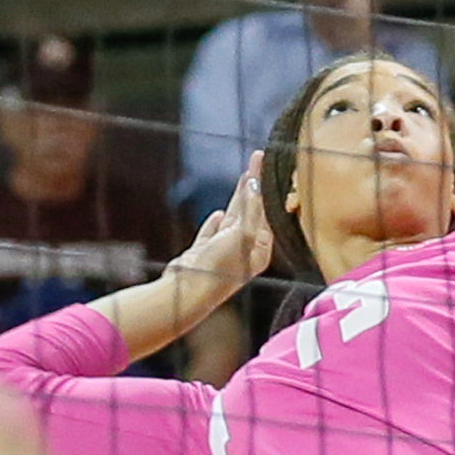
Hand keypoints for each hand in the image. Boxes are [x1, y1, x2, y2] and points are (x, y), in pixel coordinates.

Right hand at [164, 151, 273, 308]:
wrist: (187, 293)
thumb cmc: (220, 268)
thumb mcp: (242, 235)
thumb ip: (250, 211)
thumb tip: (256, 186)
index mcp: (260, 249)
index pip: (266, 210)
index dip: (265, 186)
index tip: (265, 164)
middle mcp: (246, 251)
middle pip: (252, 211)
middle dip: (254, 187)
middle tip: (257, 161)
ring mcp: (224, 253)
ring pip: (234, 219)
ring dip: (239, 199)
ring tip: (245, 179)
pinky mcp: (204, 255)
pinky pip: (212, 235)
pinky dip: (215, 224)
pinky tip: (219, 214)